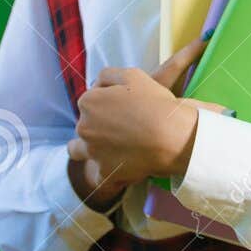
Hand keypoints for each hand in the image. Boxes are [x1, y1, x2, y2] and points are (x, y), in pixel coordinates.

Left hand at [65, 38, 225, 189]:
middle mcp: (84, 127)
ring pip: (79, 150)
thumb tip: (96, 85)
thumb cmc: (154, 103)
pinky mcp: (105, 173)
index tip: (123, 108)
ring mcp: (93, 152)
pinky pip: (101, 176)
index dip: (105, 103)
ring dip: (88, 148)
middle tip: (121, 127)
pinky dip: (110, 173)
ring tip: (106, 149)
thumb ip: (107, 76)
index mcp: (88, 102)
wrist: (172, 137)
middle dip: (97, 125)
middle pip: (85, 125)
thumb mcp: (131, 75)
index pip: (89, 101)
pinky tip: (123, 168)